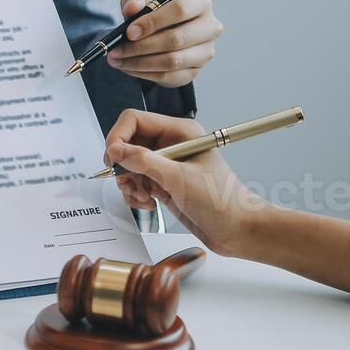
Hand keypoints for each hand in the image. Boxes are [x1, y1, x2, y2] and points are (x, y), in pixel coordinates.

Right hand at [103, 110, 261, 256]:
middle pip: (127, 143)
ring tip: (144, 197)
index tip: (113, 159)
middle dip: (123, 166)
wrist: (235, 229)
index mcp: (179, 131)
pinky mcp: (162, 183)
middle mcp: (170, 144)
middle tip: (129, 183)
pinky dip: (135, 195)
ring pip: (128, 166)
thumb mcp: (179, 178)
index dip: (118, 137)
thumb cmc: (220, 200)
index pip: (134, 120)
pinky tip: (149, 203)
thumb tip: (116, 150)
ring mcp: (165, 165)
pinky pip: (135, 183)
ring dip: (128, 183)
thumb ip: (145, 161)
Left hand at [107, 0, 222, 88]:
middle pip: (177, 39)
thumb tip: (132, 6)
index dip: (153, 21)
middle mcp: (209, 28)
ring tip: (118, 60)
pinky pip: (168, 76)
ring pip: (172, 61)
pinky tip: (128, 68)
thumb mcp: (142, 3)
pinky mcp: (195, 71)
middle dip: (142, 46)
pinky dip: (144, 74)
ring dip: (140, 62)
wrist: (160, 36)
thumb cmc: (155, 16)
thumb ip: (134, 0)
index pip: (180, 10)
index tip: (129, 32)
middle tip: (118, 50)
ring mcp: (205, 52)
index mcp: (200, 4)